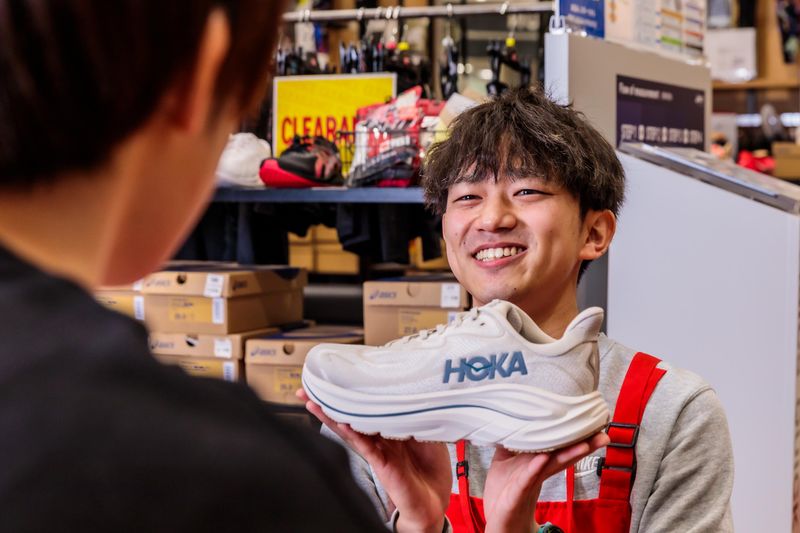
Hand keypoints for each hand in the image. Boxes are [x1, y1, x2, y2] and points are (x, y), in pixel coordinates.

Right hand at [298, 390, 451, 532]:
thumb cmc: (431, 470)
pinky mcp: (380, 462)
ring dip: (330, 415)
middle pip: (350, 416)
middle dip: (328, 403)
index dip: (353, 393)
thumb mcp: (430, 434)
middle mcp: (379, 437)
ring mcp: (377, 450)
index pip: (368, 407)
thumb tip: (416, 394)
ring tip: (312, 402)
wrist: (433, 502)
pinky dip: (352, 433)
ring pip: (349, 428)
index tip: (339, 379)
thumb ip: (419, 417)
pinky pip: (363, 445)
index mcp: (390, 427)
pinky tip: (341, 422)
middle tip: (308, 389)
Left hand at [483, 433, 609, 532]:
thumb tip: (512, 417)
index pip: (559, 448)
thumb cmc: (503, 488)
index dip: (576, 438)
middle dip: (583, 447)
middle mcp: (538, 472)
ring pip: (551, 467)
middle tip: (602, 436)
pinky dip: (535, 469)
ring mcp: (528, 483)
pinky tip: (544, 458)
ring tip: (584, 444)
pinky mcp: (516, 495)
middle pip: (563, 457)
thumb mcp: (505, 458)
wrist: (497, 515)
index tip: (594, 427)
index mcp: (538, 462)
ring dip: (567, 456)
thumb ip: (511, 440)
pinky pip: (526, 480)